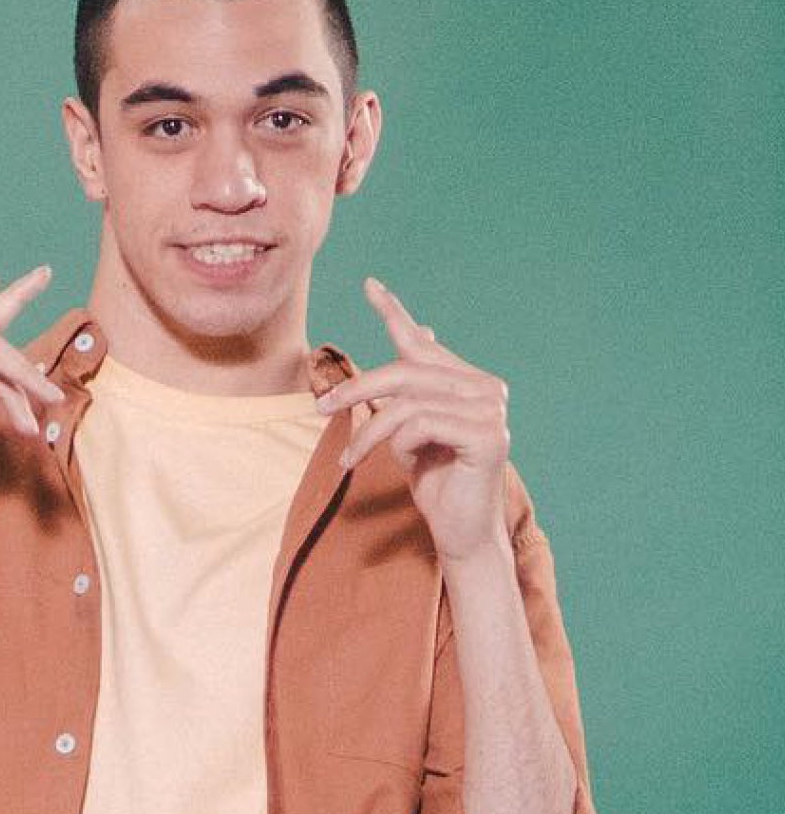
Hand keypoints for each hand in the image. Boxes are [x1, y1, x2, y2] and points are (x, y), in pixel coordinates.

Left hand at [317, 277, 513, 562]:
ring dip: (367, 432)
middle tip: (320, 409)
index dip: (394, 312)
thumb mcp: (410, 428)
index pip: (422, 344)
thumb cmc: (435, 480)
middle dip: (355, 389)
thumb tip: (420, 331)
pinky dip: (397, 443)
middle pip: (404, 371)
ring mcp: (492, 411)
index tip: (369, 284)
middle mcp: (486, 389)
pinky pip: (420, 423)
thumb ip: (410, 389)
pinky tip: (401, 461)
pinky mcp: (489, 436)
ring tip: (350, 457)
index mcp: (467, 382)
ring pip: (405, 401)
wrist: (460, 530)